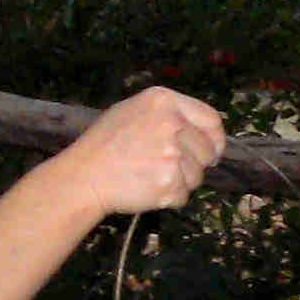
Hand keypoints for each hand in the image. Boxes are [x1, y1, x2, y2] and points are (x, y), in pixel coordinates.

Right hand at [64, 88, 226, 215]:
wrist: (84, 176)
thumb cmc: (105, 143)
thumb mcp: (133, 110)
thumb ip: (169, 113)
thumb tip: (202, 130)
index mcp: (164, 101)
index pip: (212, 120)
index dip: (215, 139)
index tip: (212, 151)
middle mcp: (173, 124)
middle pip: (208, 151)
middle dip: (195, 164)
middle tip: (168, 168)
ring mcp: (173, 155)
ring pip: (197, 177)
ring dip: (181, 182)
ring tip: (150, 177)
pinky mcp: (170, 184)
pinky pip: (184, 196)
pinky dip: (169, 198)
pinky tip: (147, 189)